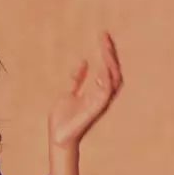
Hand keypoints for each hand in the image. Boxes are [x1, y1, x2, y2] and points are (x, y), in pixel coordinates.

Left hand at [48, 32, 123, 149]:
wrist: (57, 138)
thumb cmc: (63, 120)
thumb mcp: (68, 93)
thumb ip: (76, 79)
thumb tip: (83, 60)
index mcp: (97, 92)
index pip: (109, 68)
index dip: (108, 52)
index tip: (102, 36)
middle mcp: (102, 97)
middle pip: (115, 72)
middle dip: (112, 54)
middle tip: (105, 38)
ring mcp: (100, 104)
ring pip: (114, 81)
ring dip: (111, 64)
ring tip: (105, 49)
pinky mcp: (95, 111)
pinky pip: (106, 93)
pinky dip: (106, 80)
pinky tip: (102, 66)